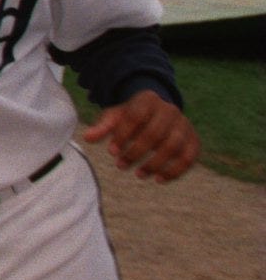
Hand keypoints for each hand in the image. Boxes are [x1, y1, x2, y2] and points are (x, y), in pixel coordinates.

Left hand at [82, 90, 198, 180]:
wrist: (156, 113)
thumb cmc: (131, 116)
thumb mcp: (115, 116)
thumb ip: (102, 127)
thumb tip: (87, 137)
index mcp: (148, 100)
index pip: (135, 116)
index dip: (123, 135)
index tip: (111, 152)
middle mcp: (169, 110)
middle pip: (155, 133)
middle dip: (136, 152)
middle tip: (121, 166)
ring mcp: (184, 124)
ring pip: (173, 146)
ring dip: (155, 164)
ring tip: (139, 175)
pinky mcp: (194, 140)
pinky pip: (189, 157)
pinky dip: (175, 171)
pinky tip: (159, 180)